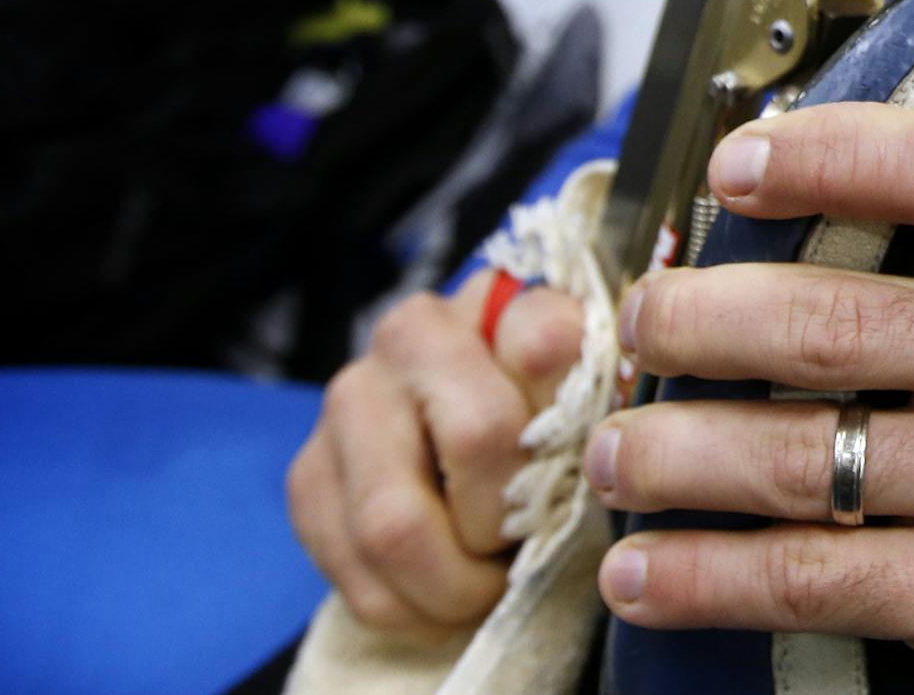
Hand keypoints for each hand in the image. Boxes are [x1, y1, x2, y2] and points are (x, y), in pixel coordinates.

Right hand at [287, 269, 584, 640]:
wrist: (460, 463)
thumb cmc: (542, 437)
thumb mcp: (587, 411)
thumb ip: (595, 400)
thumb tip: (606, 421)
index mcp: (497, 301)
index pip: (545, 342)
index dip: (577, 426)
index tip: (591, 471)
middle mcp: (410, 334)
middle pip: (478, 438)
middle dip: (514, 518)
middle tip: (527, 543)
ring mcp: (347, 400)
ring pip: (396, 526)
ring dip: (456, 585)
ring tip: (486, 583)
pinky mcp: (307, 476)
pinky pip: (356, 576)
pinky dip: (411, 612)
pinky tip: (440, 596)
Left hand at [585, 103, 913, 693]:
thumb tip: (753, 211)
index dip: (835, 156)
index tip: (732, 167)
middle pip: (842, 326)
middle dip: (703, 324)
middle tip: (638, 328)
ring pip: (808, 459)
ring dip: (677, 455)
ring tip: (615, 452)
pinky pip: (813, 579)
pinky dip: (704, 576)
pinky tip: (641, 571)